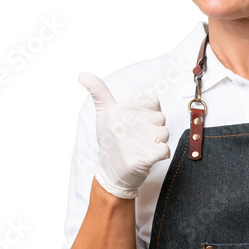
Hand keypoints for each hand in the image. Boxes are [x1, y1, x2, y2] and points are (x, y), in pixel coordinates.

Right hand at [78, 72, 170, 199]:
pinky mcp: (141, 158)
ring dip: (157, 143)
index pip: (153, 101)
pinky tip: (146, 157)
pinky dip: (160, 155)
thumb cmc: (112, 142)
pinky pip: (165, 150)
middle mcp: (122, 123)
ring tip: (141, 148)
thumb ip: (98, 92)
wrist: (110, 175)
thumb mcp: (103, 114)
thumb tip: (83, 74)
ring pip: (164, 133)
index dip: (149, 114)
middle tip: (138, 139)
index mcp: (116, 109)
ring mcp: (131, 141)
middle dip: (154, 129)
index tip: (136, 123)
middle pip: (160, 118)